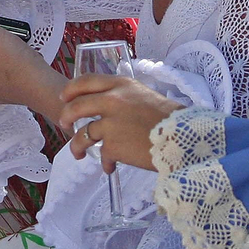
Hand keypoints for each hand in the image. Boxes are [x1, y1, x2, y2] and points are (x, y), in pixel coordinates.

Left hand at [57, 76, 182, 172]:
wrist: (185, 139)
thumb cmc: (172, 120)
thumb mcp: (146, 96)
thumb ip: (126, 98)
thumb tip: (111, 109)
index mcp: (122, 85)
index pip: (86, 81)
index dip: (71, 89)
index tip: (64, 97)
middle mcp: (112, 101)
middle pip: (76, 106)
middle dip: (66, 117)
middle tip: (64, 125)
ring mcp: (110, 123)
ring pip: (82, 134)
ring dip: (76, 145)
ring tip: (78, 153)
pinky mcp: (113, 145)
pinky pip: (102, 154)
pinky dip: (105, 162)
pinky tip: (109, 167)